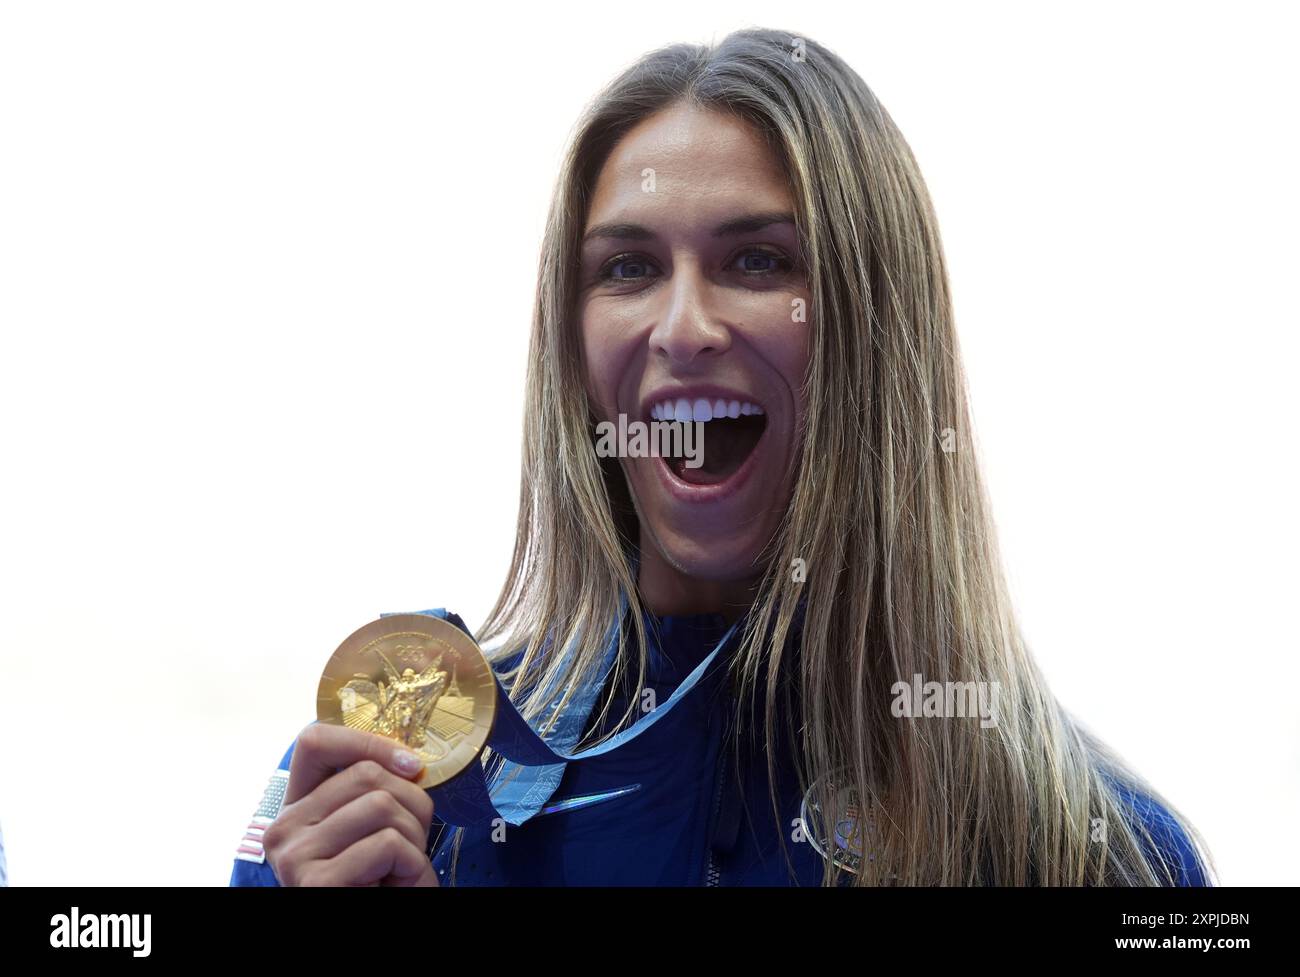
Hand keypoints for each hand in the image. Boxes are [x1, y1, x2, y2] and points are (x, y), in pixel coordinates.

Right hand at [261, 723, 438, 885]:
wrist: (375, 934)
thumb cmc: (381, 882)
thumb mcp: (372, 827)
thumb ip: (375, 791)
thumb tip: (408, 760)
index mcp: (296, 808)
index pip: (313, 741)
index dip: (368, 741)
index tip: (409, 764)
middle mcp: (283, 828)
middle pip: (365, 774)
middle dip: (411, 803)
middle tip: (411, 840)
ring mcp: (294, 856)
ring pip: (381, 805)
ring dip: (413, 836)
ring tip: (401, 865)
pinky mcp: (314, 883)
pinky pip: (386, 844)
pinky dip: (410, 863)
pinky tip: (396, 883)